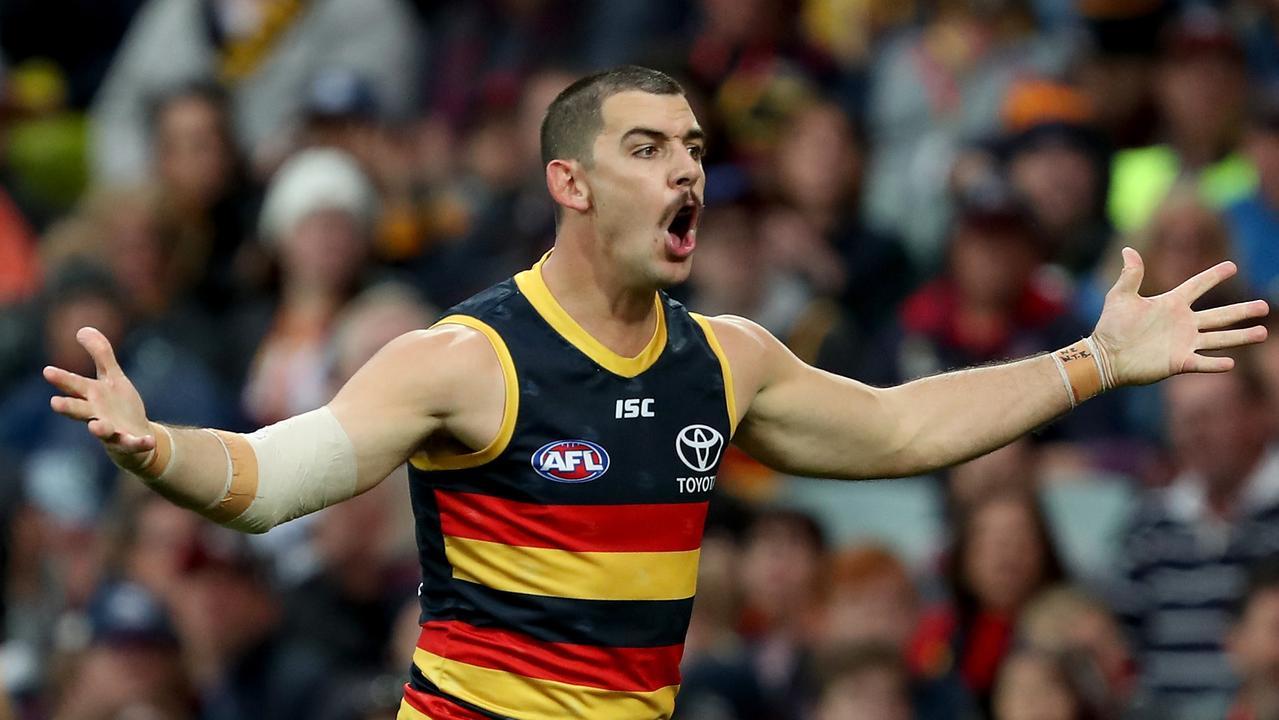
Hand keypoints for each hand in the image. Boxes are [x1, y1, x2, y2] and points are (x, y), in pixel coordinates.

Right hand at [43, 327, 155, 470]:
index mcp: (92, 396)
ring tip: (95, 426)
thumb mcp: (112, 378)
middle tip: (54, 402)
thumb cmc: (118, 406)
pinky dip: (140, 443)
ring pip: (102, 430)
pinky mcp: (129, 443)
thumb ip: (101, 355)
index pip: (75, 385)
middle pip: (80, 410)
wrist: (136, 438)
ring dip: (99, 428)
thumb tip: (83, 329)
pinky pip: (134, 444)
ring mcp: (112, 431)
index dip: (63, 379)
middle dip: (68, 407)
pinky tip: (148, 440)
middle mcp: (97, 414)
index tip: (47, 371)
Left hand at [1092, 247, 1269, 385]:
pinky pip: (1202, 363)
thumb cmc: (1112, 326)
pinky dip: (1215, 364)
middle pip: (1219, 315)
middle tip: (1265, 306)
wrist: (1105, 355)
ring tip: (1262, 332)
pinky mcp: (1178, 362)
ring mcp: (1183, 343)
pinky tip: (1231, 363)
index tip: (1232, 266)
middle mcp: (1183, 323)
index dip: (1213, 276)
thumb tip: (1128, 249)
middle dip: (1242, 311)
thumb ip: (1131, 275)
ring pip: (1219, 339)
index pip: (1197, 286)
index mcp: (1171, 304)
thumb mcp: (1120, 297)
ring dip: (1240, 336)